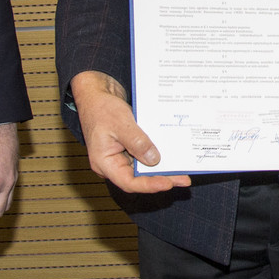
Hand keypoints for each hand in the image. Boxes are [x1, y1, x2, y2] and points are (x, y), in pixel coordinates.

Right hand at [71, 71, 190, 193]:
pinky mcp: (128, 147)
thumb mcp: (120, 123)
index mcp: (104, 162)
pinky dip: (156, 155)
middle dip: (161, 178)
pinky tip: (172, 154)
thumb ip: (137, 142)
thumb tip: (153, 159)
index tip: (167, 183)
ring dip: (161, 168)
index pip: (128, 181)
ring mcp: (120, 155)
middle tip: (183, 179)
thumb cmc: (101, 107)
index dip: (148, 185)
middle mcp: (112, 162)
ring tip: (182, 169)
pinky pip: (143, 155)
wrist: (96, 93)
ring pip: (143, 167)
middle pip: (138, 177)